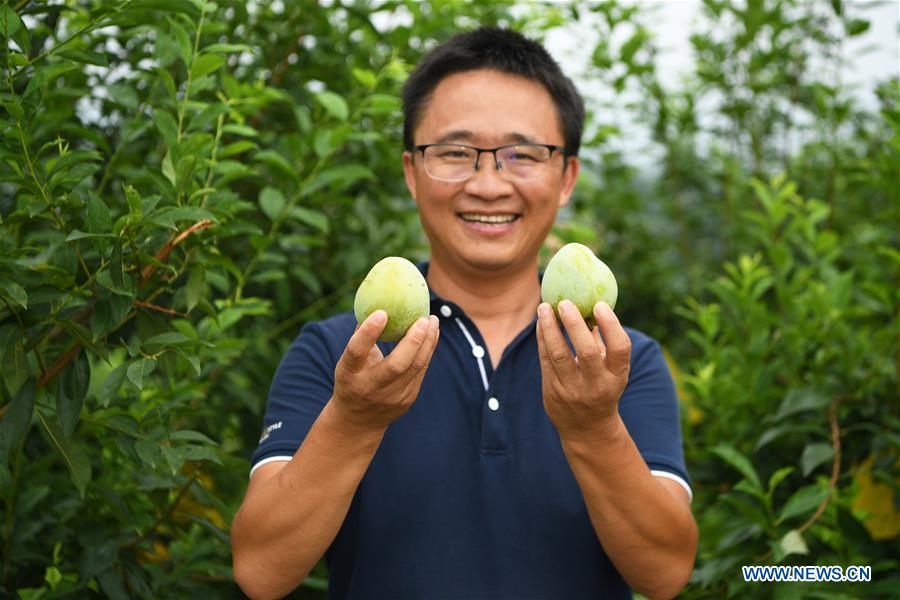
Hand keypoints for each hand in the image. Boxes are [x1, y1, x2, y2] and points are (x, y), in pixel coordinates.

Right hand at [331, 310, 439, 432]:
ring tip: (433, 320)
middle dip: (413, 340)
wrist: (357, 421)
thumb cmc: (352, 379)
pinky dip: (428, 350)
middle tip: (423, 318)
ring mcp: (391, 397)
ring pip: (415, 367)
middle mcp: (370, 387)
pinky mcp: (407, 400)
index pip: (357, 352)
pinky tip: (432, 334)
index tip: (382, 312)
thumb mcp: (348, 361)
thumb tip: (375, 300)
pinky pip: (421, 370)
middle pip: (396, 365)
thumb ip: (362, 337)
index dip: (368, 332)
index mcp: (349, 374)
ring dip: (427, 342)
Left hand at [536, 299, 631, 443]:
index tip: (599, 305)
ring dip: (550, 328)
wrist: (586, 429)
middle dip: (574, 324)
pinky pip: (545, 359)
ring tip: (545, 307)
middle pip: (586, 352)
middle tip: (564, 302)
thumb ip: (604, 341)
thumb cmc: (602, 388)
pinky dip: (542, 338)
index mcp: (617, 376)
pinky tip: (542, 321)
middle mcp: (596, 385)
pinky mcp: (552, 391)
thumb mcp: (612, 370)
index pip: (620, 349)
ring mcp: (573, 390)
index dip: (611, 325)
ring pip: (558, 354)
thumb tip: (594, 303)